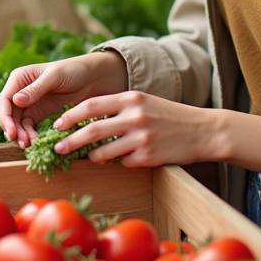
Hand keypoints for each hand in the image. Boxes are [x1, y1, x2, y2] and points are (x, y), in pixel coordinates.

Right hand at [0, 51, 129, 148]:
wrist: (93, 78)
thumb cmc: (73, 70)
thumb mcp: (55, 76)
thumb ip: (35, 89)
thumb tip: (15, 100)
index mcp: (20, 78)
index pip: (4, 100)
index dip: (5, 117)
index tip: (11, 132)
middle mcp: (21, 91)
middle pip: (9, 114)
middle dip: (12, 129)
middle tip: (21, 143)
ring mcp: (30, 103)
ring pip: (18, 123)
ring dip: (21, 134)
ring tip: (29, 145)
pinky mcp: (39, 113)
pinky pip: (30, 126)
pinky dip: (30, 134)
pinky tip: (36, 141)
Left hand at [51, 91, 217, 167]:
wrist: (204, 130)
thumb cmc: (171, 116)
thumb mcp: (145, 102)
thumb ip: (120, 107)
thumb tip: (89, 120)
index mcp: (131, 97)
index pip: (91, 105)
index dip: (70, 115)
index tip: (57, 124)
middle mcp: (134, 115)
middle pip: (92, 129)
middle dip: (70, 140)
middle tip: (57, 148)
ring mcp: (141, 136)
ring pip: (104, 151)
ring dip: (92, 156)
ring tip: (89, 158)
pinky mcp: (148, 156)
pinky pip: (124, 162)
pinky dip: (121, 162)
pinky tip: (128, 158)